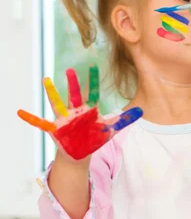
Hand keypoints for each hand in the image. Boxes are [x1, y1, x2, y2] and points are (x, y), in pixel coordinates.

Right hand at [18, 65, 142, 160]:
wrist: (80, 152)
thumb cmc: (94, 138)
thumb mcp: (111, 129)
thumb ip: (126, 119)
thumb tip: (142, 110)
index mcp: (89, 110)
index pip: (92, 93)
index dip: (93, 80)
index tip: (93, 66)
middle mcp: (76, 112)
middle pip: (75, 95)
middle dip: (73, 84)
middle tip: (70, 69)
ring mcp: (64, 119)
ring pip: (57, 104)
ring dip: (52, 93)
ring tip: (45, 81)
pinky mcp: (55, 129)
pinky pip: (41, 123)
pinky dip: (31, 118)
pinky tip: (21, 112)